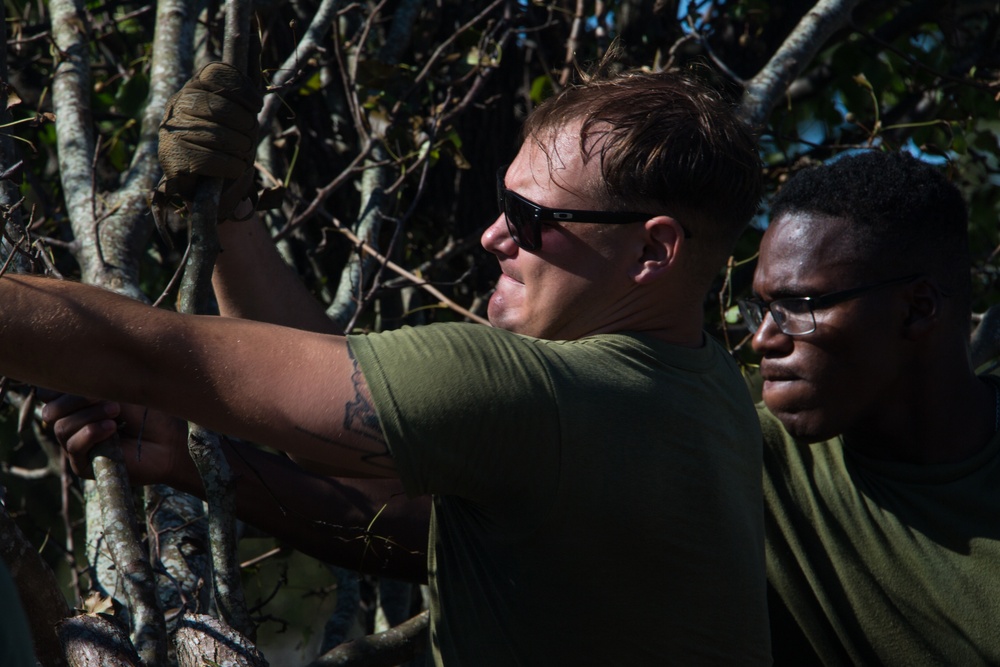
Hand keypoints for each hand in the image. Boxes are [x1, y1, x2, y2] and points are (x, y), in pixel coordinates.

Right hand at [41, 394, 190, 485]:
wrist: (172, 446)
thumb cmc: (155, 417)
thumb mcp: (128, 394)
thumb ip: (100, 388)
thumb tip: (73, 380)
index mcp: (83, 405)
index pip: (52, 394)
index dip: (61, 387)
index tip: (87, 380)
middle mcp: (76, 424)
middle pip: (51, 410)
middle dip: (75, 400)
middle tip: (108, 400)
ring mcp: (79, 445)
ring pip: (61, 427)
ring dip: (88, 416)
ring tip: (116, 413)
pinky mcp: (85, 465)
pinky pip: (73, 447)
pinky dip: (90, 433)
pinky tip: (111, 428)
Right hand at [152, 62, 262, 223]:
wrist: (203, 187)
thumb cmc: (224, 148)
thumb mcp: (233, 119)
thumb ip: (241, 102)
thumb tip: (256, 99)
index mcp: (191, 89)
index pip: (215, 73)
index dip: (242, 89)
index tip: (256, 106)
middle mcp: (176, 107)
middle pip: (220, 106)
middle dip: (245, 124)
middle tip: (250, 137)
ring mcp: (172, 133)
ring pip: (218, 135)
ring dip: (241, 148)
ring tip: (243, 153)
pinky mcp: (173, 160)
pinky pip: (212, 159)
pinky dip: (232, 166)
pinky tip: (236, 168)